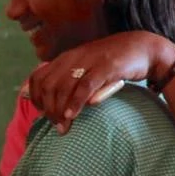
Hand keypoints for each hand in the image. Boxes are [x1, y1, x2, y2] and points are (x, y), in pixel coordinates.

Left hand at [25, 31, 170, 133]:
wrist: (143, 49)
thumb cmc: (111, 63)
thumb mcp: (83, 68)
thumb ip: (63, 80)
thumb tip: (31, 95)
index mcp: (65, 58)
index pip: (37, 78)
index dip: (35, 98)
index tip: (42, 113)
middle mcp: (73, 58)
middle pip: (48, 86)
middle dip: (48, 108)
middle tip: (56, 125)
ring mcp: (89, 62)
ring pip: (64, 87)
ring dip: (60, 110)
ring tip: (63, 127)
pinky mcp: (106, 67)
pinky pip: (85, 86)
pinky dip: (75, 102)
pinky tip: (72, 115)